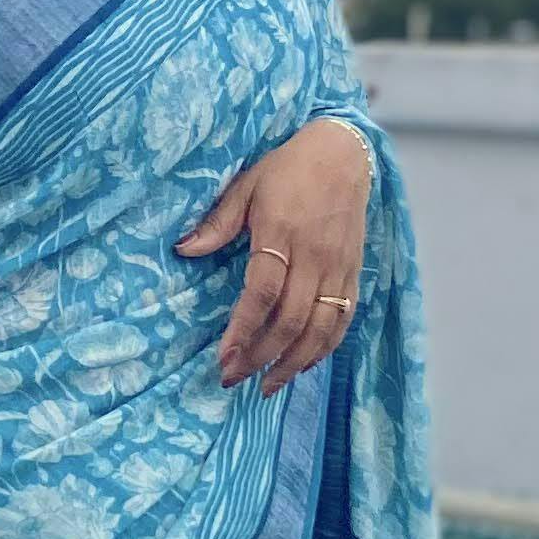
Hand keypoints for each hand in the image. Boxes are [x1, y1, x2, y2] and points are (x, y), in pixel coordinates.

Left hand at [174, 118, 371, 393]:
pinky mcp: (354, 273)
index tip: (223, 357)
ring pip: (320, 329)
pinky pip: (342, 320)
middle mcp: (314, 256)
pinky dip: (324, 349)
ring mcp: (338, 268)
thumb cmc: (289, 167)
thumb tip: (184, 250)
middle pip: (290, 320)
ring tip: (267, 386)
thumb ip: (219, 222)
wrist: (343, 151)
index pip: (262, 293)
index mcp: (282, 233)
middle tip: (233, 379)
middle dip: (260, 356)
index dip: (242, 329)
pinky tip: (303, 365)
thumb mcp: (247, 184)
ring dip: (293, 363)